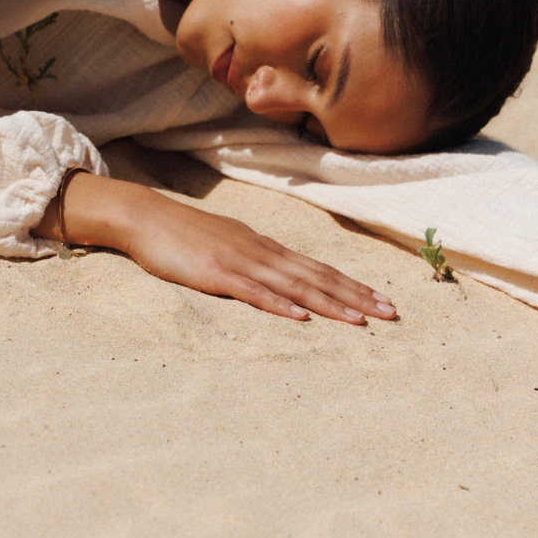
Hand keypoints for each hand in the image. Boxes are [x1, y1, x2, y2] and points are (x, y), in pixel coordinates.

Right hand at [48, 174, 397, 324]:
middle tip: (392, 314)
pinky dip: (281, 304)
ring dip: (330, 303)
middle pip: (317, 276)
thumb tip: (281, 282)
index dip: (353, 285)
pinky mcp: (217, 273)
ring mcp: (241, 261)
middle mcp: (262, 252)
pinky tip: (302, 317)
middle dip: (356, 295)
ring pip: (295, 285)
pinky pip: (254, 291)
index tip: (383, 301)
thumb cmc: (184, 235)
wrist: (146, 217)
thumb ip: (254, 263)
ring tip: (360, 320)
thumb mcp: (228, 247)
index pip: (318, 268)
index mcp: (266, 248)